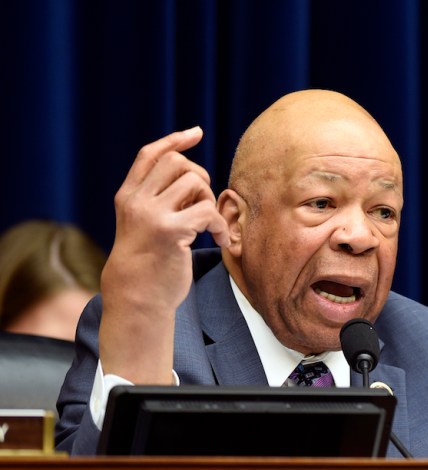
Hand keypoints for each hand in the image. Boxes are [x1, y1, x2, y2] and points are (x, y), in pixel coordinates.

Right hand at [99, 127, 229, 382]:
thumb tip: (193, 174)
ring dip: (209, 199)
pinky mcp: (170, 231)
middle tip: (204, 202)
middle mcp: (136, 200)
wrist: (137, 298)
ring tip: (208, 224)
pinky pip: (208, 211)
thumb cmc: (148, 263)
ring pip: (194, 181)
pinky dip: (220, 225)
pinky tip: (219, 242)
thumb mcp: (143, 225)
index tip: (196, 133)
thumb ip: (158, 199)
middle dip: (199, 175)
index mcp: (128, 196)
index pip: (150, 154)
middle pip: (176, 162)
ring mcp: (151, 214)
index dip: (175, 140)